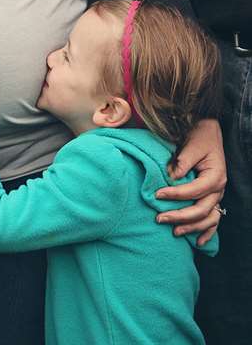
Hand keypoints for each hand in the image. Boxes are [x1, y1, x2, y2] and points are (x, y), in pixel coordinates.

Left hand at [155, 119, 226, 245]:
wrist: (207, 133)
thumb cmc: (199, 139)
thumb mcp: (192, 146)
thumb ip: (182, 161)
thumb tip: (172, 177)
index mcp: (215, 176)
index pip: (194, 191)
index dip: (175, 195)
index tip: (156, 195)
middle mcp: (218, 189)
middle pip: (201, 210)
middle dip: (180, 216)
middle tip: (159, 219)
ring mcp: (216, 196)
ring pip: (208, 219)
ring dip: (191, 227)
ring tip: (174, 232)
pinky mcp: (212, 199)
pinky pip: (213, 220)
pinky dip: (207, 232)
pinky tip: (198, 243)